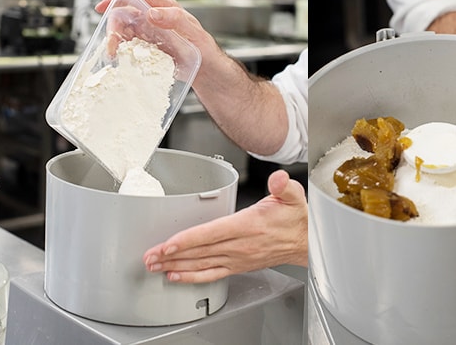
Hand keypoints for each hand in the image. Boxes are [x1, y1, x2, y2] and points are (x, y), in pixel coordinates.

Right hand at [96, 0, 224, 73]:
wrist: (208, 71)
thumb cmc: (205, 50)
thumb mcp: (193, 33)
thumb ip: (174, 19)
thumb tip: (151, 13)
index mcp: (164, 8)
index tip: (101, 8)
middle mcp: (154, 18)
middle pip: (124, 16)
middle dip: (113, 29)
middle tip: (111, 47)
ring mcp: (150, 33)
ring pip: (124, 32)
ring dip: (115, 42)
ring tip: (114, 57)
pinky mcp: (149, 48)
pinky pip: (130, 46)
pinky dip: (123, 52)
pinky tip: (122, 60)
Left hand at [142, 169, 307, 282]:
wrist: (306, 242)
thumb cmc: (296, 219)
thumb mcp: (293, 196)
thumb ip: (283, 185)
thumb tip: (278, 178)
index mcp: (250, 225)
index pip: (212, 233)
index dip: (188, 240)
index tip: (168, 243)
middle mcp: (241, 245)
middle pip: (200, 251)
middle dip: (172, 255)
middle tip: (150, 256)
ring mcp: (238, 258)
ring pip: (202, 264)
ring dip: (176, 266)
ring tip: (155, 266)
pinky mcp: (238, 266)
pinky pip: (212, 274)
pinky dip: (192, 277)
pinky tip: (177, 276)